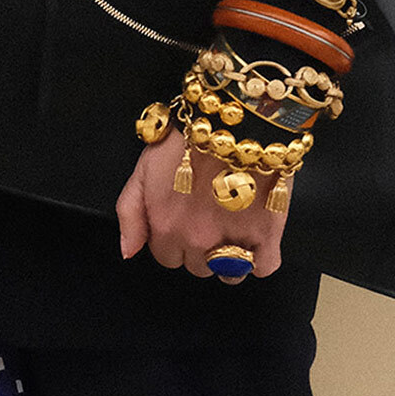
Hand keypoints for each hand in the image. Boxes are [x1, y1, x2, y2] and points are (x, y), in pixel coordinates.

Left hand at [115, 126, 287, 284]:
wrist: (235, 121)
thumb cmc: (190, 138)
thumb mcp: (143, 169)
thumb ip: (129, 213)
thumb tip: (128, 251)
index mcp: (164, 225)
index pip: (166, 257)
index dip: (176, 239)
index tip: (188, 221)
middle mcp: (195, 239)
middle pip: (197, 267)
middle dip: (202, 248)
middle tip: (212, 219)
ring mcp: (231, 241)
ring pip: (229, 274)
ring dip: (231, 258)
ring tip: (236, 231)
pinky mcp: (266, 236)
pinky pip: (264, 268)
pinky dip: (262, 260)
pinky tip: (259, 241)